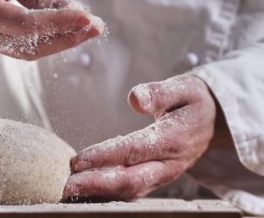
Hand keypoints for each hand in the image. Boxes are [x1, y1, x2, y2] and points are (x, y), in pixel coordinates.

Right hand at [0, 0, 101, 59]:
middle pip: (28, 46)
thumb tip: (75, 14)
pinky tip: (67, 30)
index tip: (87, 17)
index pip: (24, 25)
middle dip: (65, 37)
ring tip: (88, 29)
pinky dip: (46, 40)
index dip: (58, 23)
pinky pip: (20, 47)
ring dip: (60, 41)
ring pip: (27, 52)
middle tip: (97, 26)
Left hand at [63, 75, 218, 200]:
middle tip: (67, 185)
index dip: (105, 156)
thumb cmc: (192, 102)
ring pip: (129, 190)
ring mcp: (162, 175)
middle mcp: (169, 164)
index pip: (134, 150)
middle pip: (130, 180)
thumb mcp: (184, 88)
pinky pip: (130, 190)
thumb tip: (135, 99)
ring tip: (69, 190)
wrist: (214, 122)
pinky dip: (106, 193)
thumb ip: (159, 92)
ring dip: (98, 192)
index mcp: (174, 139)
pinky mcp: (155, 179)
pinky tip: (84, 190)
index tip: (78, 160)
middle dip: (96, 184)